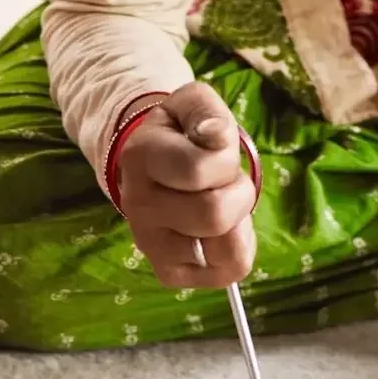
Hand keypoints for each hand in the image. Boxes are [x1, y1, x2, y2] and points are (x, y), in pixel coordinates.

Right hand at [117, 83, 256, 288]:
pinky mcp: (168, 272)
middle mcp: (139, 206)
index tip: (217, 149)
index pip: (200, 170)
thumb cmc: (182, 134)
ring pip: (226, 252)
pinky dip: (235, 251)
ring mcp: (150, 245)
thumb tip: (215, 135)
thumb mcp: (193, 104)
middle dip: (238, 194)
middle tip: (226, 182)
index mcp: (141, 157)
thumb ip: (207, 111)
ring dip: (238, 224)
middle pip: (215, 215)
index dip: (226, 159)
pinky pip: (226, 274)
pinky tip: (220, 231)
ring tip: (221, 204)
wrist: (151, 164)